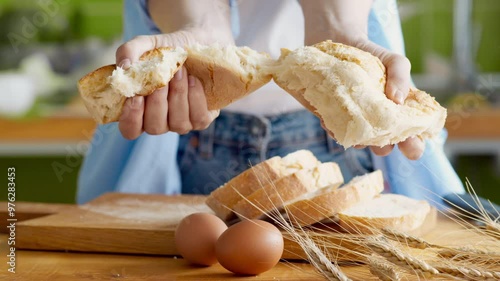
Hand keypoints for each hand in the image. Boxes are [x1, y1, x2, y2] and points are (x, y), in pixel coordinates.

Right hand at [115, 35, 219, 139]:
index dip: (131, 119)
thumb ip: (129, 50)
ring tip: (180, 72)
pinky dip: (196, 98)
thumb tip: (124, 67)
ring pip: (178, 123)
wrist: (198, 43)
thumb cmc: (167, 49)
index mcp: (140, 110)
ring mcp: (182, 122)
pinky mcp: (202, 119)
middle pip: (154, 127)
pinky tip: (194, 80)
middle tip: (162, 79)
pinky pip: (199, 118)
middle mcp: (160, 121)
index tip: (135, 97)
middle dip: (158, 103)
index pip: (130, 130)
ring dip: (178, 95)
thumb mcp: (146, 44)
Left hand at [300, 0, 424, 159]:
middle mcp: (375, 122)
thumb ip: (401, 75)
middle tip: (381, 140)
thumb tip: (396, 100)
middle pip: (382, 147)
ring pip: (357, 143)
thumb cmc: (371, 54)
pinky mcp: (330, 117)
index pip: (410, 137)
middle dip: (383, 147)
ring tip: (354, 121)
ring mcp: (352, 122)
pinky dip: (333, 128)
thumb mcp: (393, 60)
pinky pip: (333, 132)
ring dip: (357, 139)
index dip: (413, 146)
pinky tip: (331, 116)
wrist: (337, 42)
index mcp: (396, 113)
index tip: (413, 147)